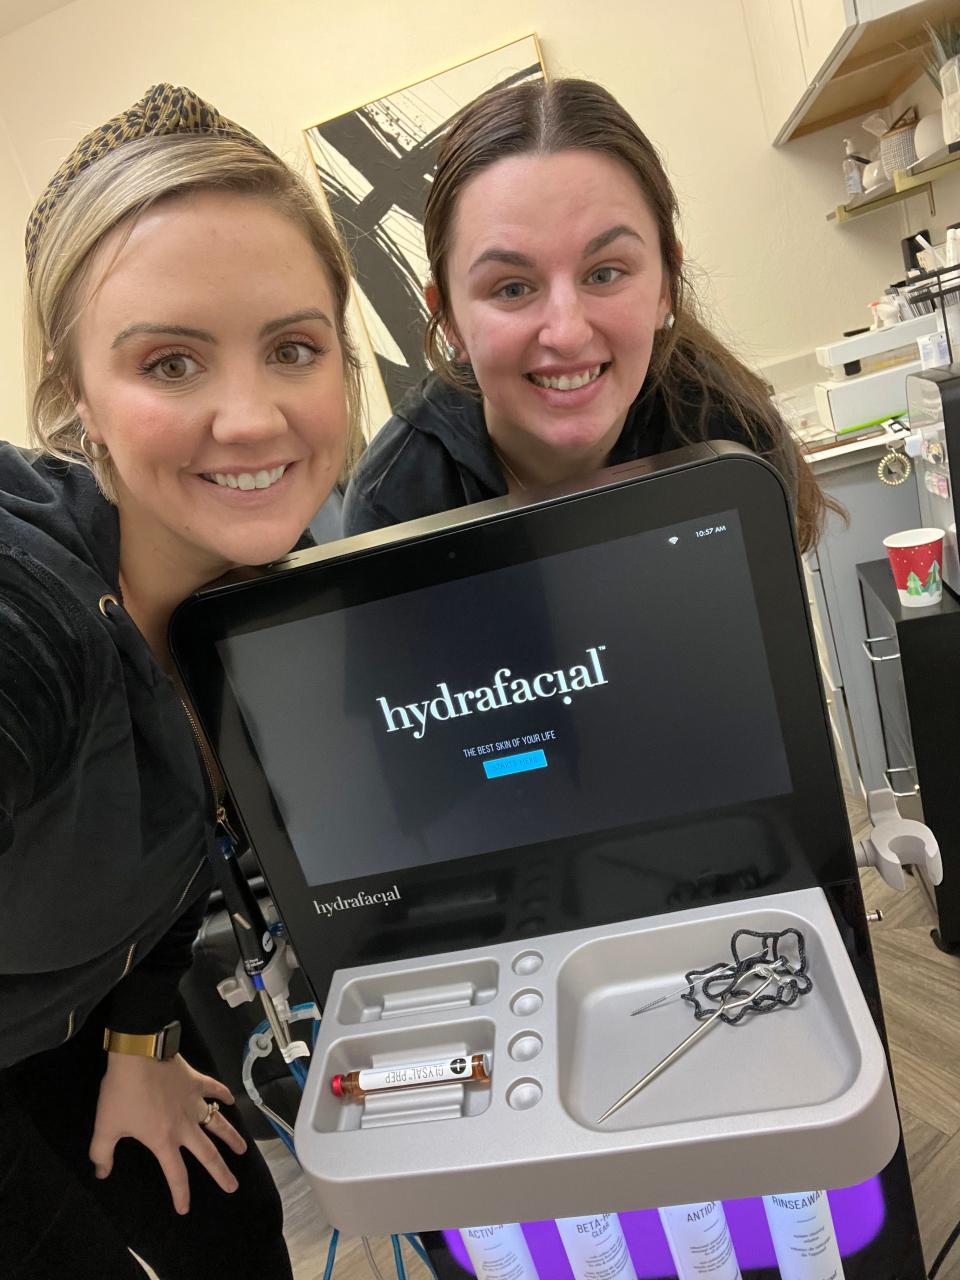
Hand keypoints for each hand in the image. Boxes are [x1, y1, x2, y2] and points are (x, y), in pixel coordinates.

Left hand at [89, 1051, 246, 1213]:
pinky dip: (223, 1095)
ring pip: (218, 1124)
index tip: (185, 1209)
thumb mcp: (105, 1127)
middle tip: (232, 1186)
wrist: (138, 1055)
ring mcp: (194, 1102)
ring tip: (243, 1149)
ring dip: (231, 1138)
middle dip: (220, 1173)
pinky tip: (231, 1100)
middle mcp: (185, 1126)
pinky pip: (215, 1089)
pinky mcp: (197, 1081)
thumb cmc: (121, 1093)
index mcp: (163, 1140)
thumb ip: (102, 1154)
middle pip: (207, 1154)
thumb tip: (102, 1173)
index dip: (181, 1194)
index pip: (175, 1174)